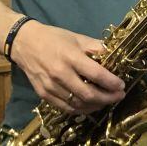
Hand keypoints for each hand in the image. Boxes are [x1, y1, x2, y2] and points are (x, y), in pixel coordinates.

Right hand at [9, 20, 125, 114]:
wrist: (24, 43)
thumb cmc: (54, 38)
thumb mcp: (77, 38)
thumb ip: (96, 48)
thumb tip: (115, 56)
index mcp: (71, 57)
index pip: (96, 74)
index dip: (112, 83)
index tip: (122, 85)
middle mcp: (60, 74)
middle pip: (88, 94)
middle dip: (108, 98)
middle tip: (119, 96)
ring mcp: (51, 86)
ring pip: (78, 104)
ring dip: (96, 105)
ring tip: (107, 101)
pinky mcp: (43, 94)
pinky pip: (66, 108)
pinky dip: (81, 110)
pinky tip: (90, 105)